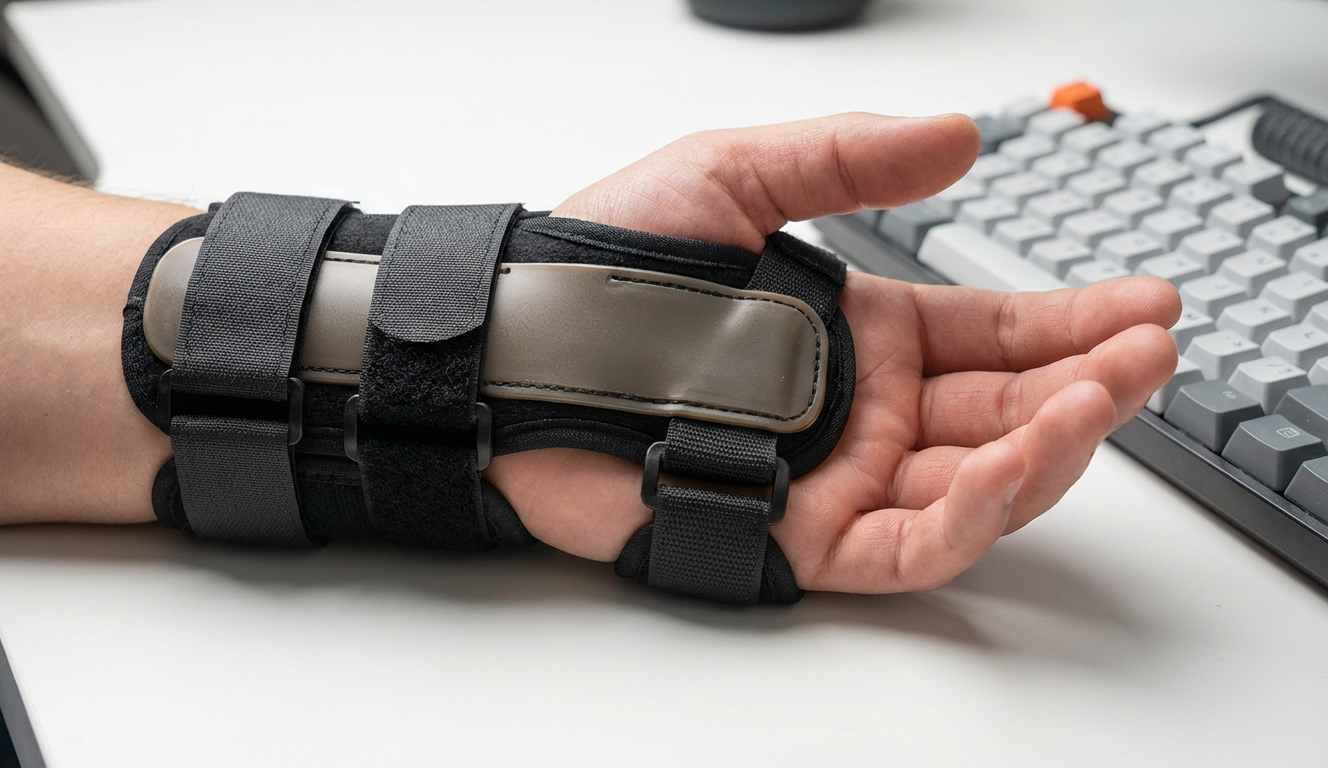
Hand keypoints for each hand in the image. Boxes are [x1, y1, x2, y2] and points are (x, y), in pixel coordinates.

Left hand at [485, 113, 1180, 592]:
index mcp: (861, 333)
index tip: (1146, 303)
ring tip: (1107, 392)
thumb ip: (846, 158)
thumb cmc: (601, 260)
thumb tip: (961, 135)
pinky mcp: (796, 540)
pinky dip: (975, 512)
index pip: (992, 334)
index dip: (1072, 320)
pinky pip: (910, 546)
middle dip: (1087, 383)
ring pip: (975, 485)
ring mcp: (836, 479)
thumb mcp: (735, 174)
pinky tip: (1020, 456)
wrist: (514, 340)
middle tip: (1148, 349)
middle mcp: (863, 412)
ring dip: (1053, 444)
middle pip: (1004, 410)